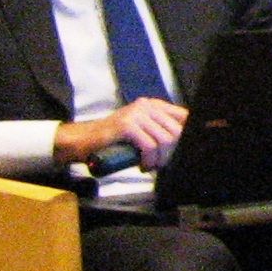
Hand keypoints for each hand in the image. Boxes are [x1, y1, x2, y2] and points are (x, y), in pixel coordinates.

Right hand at [56, 96, 187, 170]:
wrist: (84, 140)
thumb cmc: (114, 139)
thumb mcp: (141, 130)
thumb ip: (159, 130)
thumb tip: (182, 142)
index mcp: (153, 105)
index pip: (183, 116)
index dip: (187, 135)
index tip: (183, 150)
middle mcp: (146, 106)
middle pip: (176, 130)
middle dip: (172, 152)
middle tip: (163, 163)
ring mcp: (135, 114)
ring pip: (164, 140)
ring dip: (161, 158)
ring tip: (152, 166)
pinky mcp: (126, 125)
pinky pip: (149, 146)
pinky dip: (150, 160)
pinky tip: (144, 165)